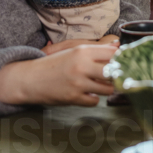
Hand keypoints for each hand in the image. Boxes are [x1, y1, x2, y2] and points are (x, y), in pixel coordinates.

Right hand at [0, 38, 118, 106]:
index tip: (123, 63)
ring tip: (97, 85)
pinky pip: (94, 101)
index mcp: (82, 51)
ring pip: (107, 89)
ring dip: (105, 89)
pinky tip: (86, 94)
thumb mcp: (73, 52)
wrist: (29, 78)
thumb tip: (119, 52)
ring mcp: (78, 83)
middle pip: (114, 72)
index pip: (113, 53)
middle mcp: (82, 66)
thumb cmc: (54, 64)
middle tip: (114, 77)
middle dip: (117, 76)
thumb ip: (94, 52)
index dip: (121, 59)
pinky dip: (92, 99)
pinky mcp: (73, 98)